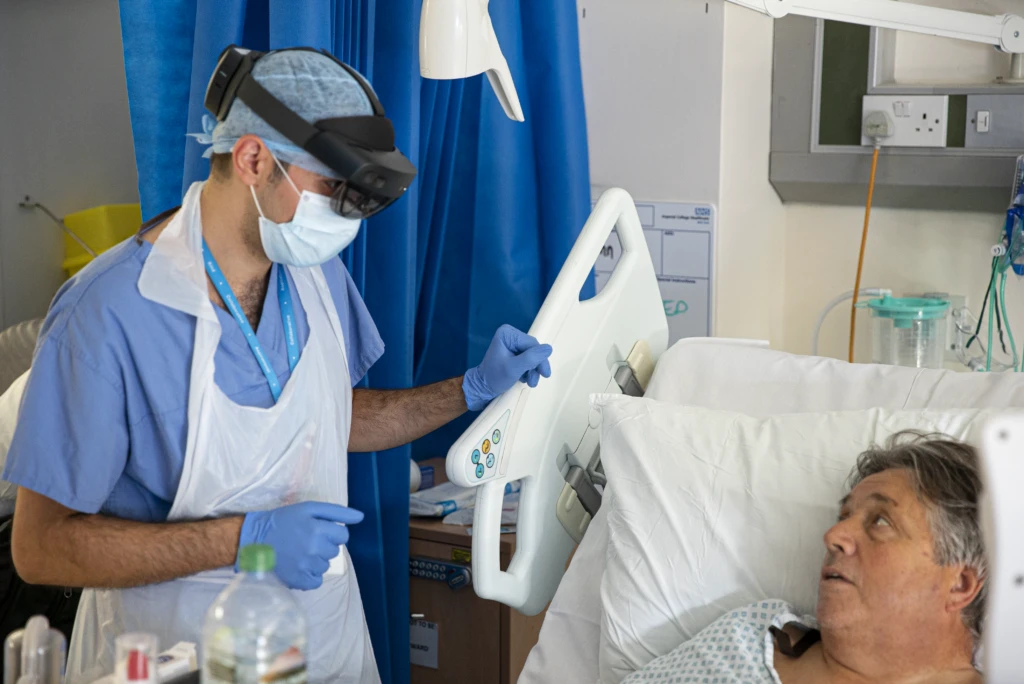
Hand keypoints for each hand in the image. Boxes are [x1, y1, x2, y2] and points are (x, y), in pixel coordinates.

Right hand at [237, 501, 363, 590]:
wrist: (253, 540)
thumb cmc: (283, 521)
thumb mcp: (309, 508)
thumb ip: (337, 512)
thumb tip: (361, 517)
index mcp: (318, 528)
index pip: (343, 535)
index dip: (333, 532)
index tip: (319, 530)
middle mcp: (314, 548)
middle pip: (335, 551)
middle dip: (325, 545)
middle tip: (306, 540)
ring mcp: (306, 566)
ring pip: (326, 565)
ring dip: (316, 560)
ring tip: (299, 552)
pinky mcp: (299, 581)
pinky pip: (317, 581)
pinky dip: (310, 575)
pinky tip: (299, 566)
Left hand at [463, 324, 552, 410]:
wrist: (483, 388)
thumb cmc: (495, 377)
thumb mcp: (514, 368)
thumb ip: (531, 358)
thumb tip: (549, 349)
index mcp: (507, 334)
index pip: (532, 344)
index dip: (540, 358)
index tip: (545, 374)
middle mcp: (510, 335)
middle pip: (533, 349)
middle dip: (536, 366)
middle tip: (534, 381)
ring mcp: (512, 343)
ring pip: (532, 355)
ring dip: (533, 370)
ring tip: (530, 382)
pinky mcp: (514, 352)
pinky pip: (528, 359)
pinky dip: (529, 370)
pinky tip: (524, 378)